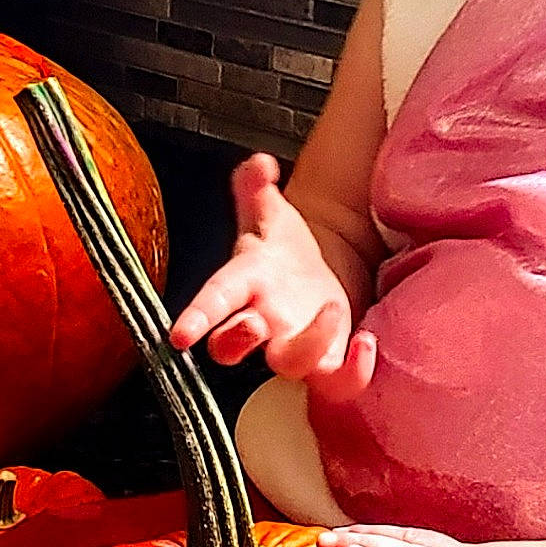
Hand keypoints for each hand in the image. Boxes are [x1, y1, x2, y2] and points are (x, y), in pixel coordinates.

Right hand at [170, 155, 376, 400]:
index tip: (179, 336)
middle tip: (254, 322)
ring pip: (290, 365)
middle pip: (234, 346)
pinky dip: (353, 371)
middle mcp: (262, 321)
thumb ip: (256, 187)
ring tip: (332, 306)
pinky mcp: (330, 361)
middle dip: (237, 339)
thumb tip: (258, 163)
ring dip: (307, 343)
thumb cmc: (283, 249)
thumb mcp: (269, 213)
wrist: (319, 272)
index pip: (212, 300)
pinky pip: (339, 382)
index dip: (195, 318)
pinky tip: (366, 342)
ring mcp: (295, 345)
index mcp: (243, 283)